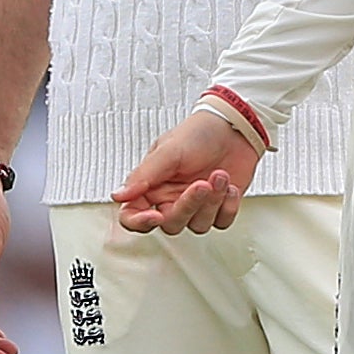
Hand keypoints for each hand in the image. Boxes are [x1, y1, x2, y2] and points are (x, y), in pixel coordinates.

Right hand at [114, 110, 260, 234]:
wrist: (234, 127)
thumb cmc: (198, 133)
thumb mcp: (168, 150)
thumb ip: (144, 174)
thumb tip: (119, 195)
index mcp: (152, 185)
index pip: (133, 214)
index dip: (140, 222)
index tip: (155, 215)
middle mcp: (172, 198)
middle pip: (171, 224)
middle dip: (189, 206)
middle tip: (201, 184)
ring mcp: (196, 205)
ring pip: (197, 226)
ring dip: (212, 202)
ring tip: (220, 175)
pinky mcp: (218, 208)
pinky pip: (221, 223)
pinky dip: (227, 206)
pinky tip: (229, 186)